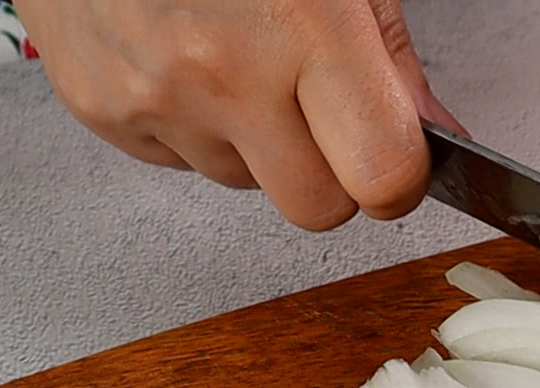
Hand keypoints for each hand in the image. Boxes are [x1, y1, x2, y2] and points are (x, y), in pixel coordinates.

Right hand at [16, 0, 463, 229]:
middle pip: (316, 208)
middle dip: (331, 175)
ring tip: (235, 57)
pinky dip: (195, 126)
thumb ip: (391, 59)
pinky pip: (181, 163)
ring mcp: (156, 101)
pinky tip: (186, 58)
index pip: (382, 176)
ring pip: (246, 186)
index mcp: (301, 26)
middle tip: (319, 109)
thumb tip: (434, 136)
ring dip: (256, 145)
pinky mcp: (105, 114)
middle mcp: (224, 74)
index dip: (399, 178)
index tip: (397, 158)